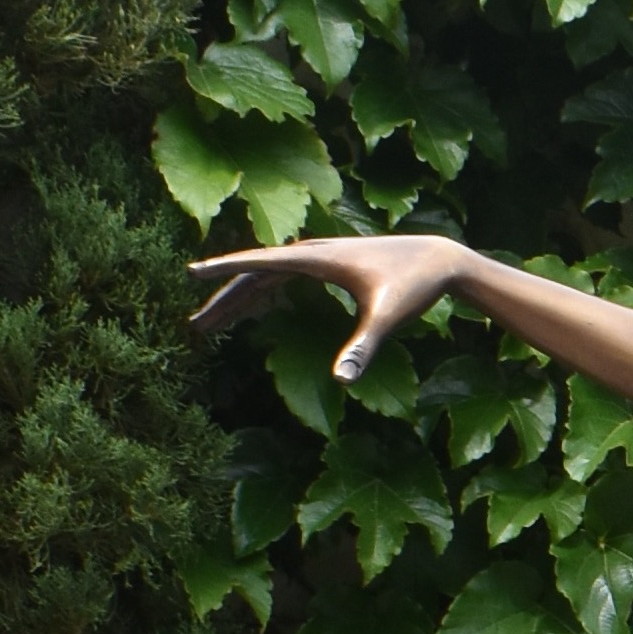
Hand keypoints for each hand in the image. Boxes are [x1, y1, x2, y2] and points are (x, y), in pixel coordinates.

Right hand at [183, 229, 469, 387]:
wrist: (440, 260)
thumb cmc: (415, 285)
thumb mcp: (388, 317)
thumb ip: (363, 347)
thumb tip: (343, 381)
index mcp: (318, 258)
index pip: (260, 262)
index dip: (224, 269)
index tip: (192, 272)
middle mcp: (313, 252)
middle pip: (255, 273)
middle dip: (223, 298)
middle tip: (195, 326)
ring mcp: (318, 257)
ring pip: (265, 276)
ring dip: (238, 299)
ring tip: (209, 325)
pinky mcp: (327, 265)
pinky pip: (282, 277)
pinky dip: (260, 293)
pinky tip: (247, 311)